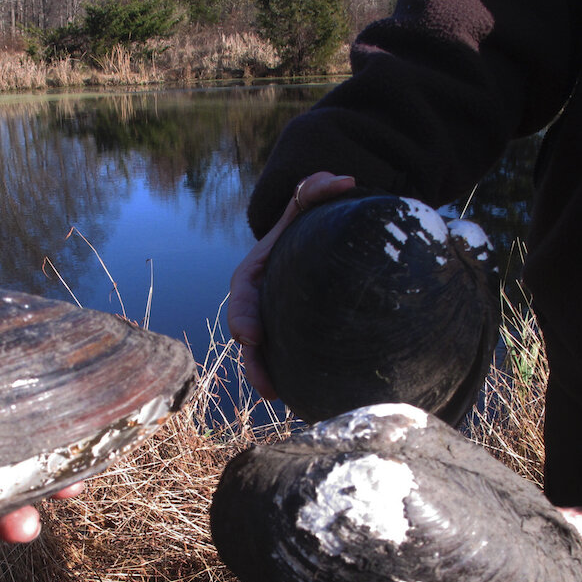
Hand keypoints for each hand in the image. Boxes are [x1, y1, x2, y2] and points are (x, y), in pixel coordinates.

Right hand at [228, 172, 355, 398]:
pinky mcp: (291, 339)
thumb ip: (314, 192)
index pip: (242, 301)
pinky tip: (309, 400)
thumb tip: (340, 181)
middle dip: (254, 364)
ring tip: (283, 399)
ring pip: (264, 359)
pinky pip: (286, 363)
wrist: (313, 248)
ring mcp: (273, 326)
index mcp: (252, 278)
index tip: (251, 336)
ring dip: (270, 381)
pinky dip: (292, 381)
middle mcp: (258, 307)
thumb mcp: (304, 208)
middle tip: (267, 385)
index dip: (243, 320)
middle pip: (249, 340)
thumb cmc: (305, 228)